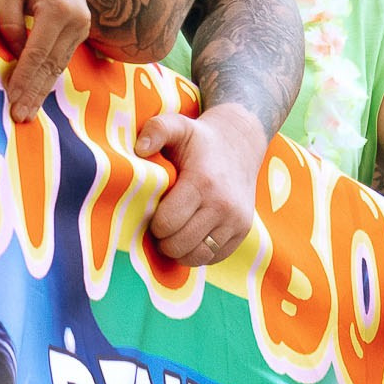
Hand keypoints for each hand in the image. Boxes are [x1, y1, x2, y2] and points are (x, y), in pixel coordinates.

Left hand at [0, 0, 89, 121]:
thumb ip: (9, 23)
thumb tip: (15, 55)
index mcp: (58, 8)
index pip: (36, 53)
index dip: (23, 79)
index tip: (11, 100)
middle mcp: (76, 19)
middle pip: (51, 66)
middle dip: (34, 93)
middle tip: (19, 117)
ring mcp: (83, 25)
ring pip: (59, 66)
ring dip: (42, 90)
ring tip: (27, 112)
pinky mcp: (82, 28)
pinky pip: (63, 58)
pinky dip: (49, 76)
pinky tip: (38, 93)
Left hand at [133, 102, 265, 265]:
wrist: (240, 144)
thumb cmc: (200, 139)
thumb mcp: (178, 125)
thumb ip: (156, 130)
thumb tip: (140, 149)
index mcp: (203, 182)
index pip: (167, 223)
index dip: (153, 223)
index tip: (152, 212)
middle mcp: (223, 205)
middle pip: (180, 244)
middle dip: (163, 240)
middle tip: (159, 227)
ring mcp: (236, 220)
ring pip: (198, 256)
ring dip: (180, 251)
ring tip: (173, 235)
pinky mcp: (244, 231)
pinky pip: (215, 257)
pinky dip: (199, 253)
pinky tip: (191, 236)